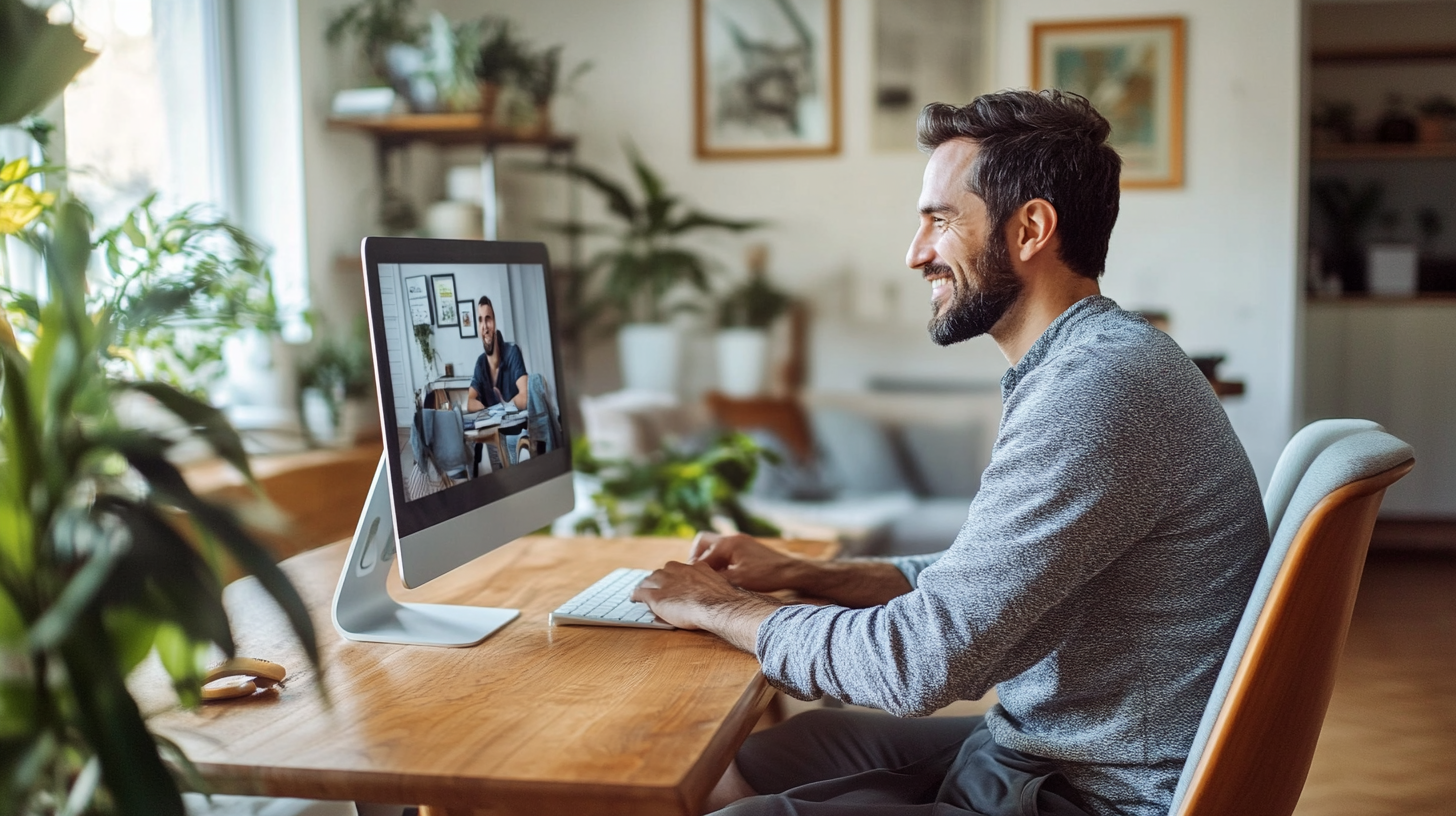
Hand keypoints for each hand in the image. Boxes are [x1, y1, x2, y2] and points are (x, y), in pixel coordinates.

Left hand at [631, 560, 780, 651]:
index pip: (680, 568)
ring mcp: (666, 581)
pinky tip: (634, 598)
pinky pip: (640, 591)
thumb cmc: (726, 601)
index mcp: (696, 568)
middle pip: (663, 571)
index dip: (675, 577)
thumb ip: (716, 588)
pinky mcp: (656, 595)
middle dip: (659, 579)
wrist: (719, 606)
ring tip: (642, 592)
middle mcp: (679, 570)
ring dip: (647, 585)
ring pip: (650, 579)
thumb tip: (721, 596)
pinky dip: (636, 595)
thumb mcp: (723, 588)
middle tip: (657, 588)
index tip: (674, 583)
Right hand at [690, 532, 804, 592]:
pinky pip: (726, 552)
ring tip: (707, 578)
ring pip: (714, 547)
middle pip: (703, 543)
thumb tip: (698, 586)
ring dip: (709, 561)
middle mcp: (732, 539)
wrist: (790, 571)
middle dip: (696, 558)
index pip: (701, 557)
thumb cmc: (766, 575)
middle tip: (694, 576)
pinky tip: (724, 577)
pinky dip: (720, 562)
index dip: (692, 572)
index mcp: (727, 544)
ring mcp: (740, 542)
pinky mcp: (747, 549)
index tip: (688, 584)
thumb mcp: (738, 581)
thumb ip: (717, 581)